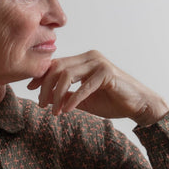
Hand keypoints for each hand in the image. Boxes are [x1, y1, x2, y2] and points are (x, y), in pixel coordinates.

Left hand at [27, 50, 168, 125]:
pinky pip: (84, 86)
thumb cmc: (112, 101)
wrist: (138, 105)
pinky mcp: (107, 73)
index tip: (29, 89)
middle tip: (41, 104)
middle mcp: (90, 57)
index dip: (41, 76)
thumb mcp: (83, 100)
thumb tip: (45, 97)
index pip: (56, 64)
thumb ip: (66, 95)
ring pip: (67, 75)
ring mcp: (99, 63)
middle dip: (45, 87)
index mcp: (84, 60)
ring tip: (55, 112)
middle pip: (58, 67)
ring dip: (58, 95)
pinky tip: (67, 111)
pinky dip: (73, 99)